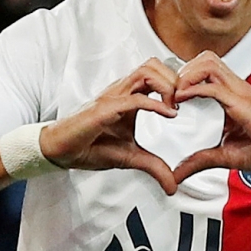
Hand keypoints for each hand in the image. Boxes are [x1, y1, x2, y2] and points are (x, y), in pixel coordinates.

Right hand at [39, 59, 179, 192]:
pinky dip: (155, 104)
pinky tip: (168, 114)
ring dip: (167, 85)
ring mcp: (113, 96)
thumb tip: (173, 186)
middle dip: (175, 79)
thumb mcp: (131, 158)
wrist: (61, 151)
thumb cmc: (90, 147)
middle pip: (154, 64)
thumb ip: (154, 167)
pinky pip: (134, 99)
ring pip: (146, 71)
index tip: (188, 102)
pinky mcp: (105, 109)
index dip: (176, 82)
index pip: (157, 73)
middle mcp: (122, 91)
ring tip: (175, 106)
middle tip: (184, 101)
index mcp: (129, 96)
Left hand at [172, 51, 250, 182]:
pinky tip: (182, 101)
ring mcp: (241, 93)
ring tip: (177, 96)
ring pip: (208, 64)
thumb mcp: (224, 155)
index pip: (206, 68)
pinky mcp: (242, 104)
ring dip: (187, 77)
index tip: (172, 97)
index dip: (185, 77)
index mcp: (233, 94)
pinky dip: (193, 90)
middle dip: (183, 71)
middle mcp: (237, 88)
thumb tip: (177, 173)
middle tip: (172, 94)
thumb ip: (200, 160)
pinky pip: (213, 87)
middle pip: (205, 58)